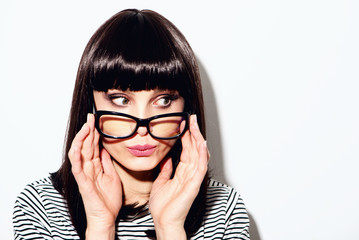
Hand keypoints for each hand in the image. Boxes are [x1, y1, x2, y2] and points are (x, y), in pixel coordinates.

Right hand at [68, 114, 121, 237]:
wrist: (107, 217)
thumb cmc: (108, 199)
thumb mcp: (112, 176)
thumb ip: (107, 163)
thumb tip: (105, 150)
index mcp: (95, 166)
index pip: (93, 146)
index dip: (94, 133)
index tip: (97, 120)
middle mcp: (88, 168)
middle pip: (86, 146)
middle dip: (88, 130)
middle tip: (91, 117)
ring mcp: (84, 175)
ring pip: (79, 153)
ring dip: (81, 139)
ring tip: (85, 127)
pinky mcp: (83, 183)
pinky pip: (77, 168)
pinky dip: (76, 157)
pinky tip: (77, 147)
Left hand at [149, 115, 208, 238]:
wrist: (162, 221)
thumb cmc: (163, 206)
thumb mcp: (161, 182)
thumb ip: (166, 170)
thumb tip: (167, 160)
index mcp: (182, 172)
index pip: (187, 150)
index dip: (185, 136)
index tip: (183, 124)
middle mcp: (189, 173)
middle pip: (194, 149)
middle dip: (193, 133)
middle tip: (191, 119)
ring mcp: (193, 178)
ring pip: (199, 154)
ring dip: (197, 139)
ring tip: (194, 125)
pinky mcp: (194, 184)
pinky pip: (200, 167)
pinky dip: (201, 154)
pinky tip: (201, 143)